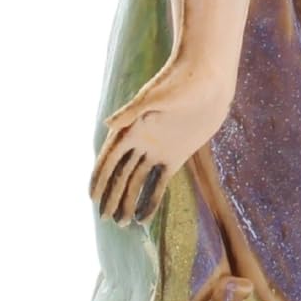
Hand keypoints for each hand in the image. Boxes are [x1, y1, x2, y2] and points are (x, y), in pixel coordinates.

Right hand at [91, 50, 234, 221]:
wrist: (209, 77)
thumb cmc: (181, 80)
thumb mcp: (156, 96)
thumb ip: (132, 111)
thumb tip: (106, 124)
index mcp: (132, 128)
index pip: (110, 158)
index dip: (99, 178)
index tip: (92, 198)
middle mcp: (142, 141)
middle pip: (121, 174)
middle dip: (111, 196)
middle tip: (104, 219)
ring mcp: (158, 149)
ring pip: (137, 181)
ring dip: (127, 201)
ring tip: (120, 223)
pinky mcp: (177, 155)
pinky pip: (160, 182)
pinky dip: (151, 200)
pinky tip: (143, 218)